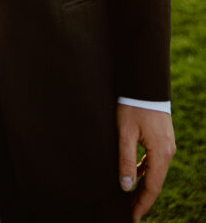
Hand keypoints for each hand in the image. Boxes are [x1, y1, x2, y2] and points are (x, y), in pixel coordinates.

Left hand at [117, 104, 175, 220]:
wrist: (144, 83)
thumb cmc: (132, 106)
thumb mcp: (124, 132)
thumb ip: (125, 159)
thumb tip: (126, 186)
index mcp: (161, 153)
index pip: (152, 187)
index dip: (141, 204)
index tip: (131, 217)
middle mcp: (168, 152)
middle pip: (155, 182)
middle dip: (142, 198)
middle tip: (128, 211)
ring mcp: (167, 145)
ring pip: (155, 172)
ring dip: (143, 186)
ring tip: (129, 197)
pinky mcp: (163, 139)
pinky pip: (155, 161)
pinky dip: (146, 172)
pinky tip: (134, 175)